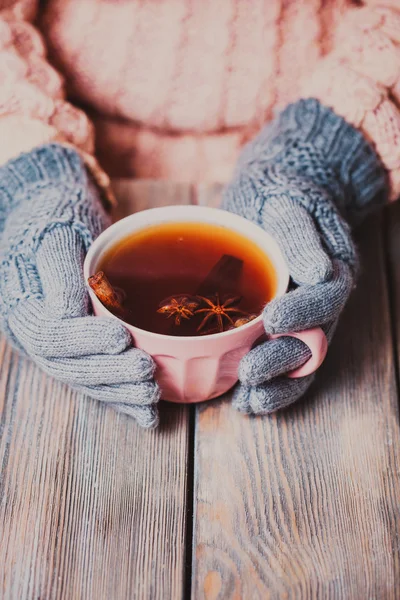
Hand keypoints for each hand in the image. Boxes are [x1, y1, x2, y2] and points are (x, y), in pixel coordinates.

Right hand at [0, 144, 159, 427]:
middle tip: (146, 372)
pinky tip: (147, 413)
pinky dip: (122, 398)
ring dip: (119, 393)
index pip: (51, 333)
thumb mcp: (54, 232)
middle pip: (69, 366)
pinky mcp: (78, 349)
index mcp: (21, 306)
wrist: (54, 217)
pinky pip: (97, 379)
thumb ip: (59, 271)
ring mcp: (56, 345)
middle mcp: (35, 332)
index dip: (85, 340)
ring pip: (84, 379)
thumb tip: (70, 312)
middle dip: (109, 374)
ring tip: (152, 396)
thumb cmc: (55, 217)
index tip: (121, 336)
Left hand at [222, 98, 386, 414]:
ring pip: (298, 363)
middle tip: (250, 373)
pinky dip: (265, 386)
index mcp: (332, 268)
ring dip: (274, 386)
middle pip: (311, 340)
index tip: (274, 321)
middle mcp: (320, 302)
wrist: (271, 198)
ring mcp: (301, 320)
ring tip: (246, 402)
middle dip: (281, 360)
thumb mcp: (290, 203)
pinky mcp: (278, 330)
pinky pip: (279, 364)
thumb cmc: (281, 196)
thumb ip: (303, 237)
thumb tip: (320, 271)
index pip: (325, 297)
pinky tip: (241, 400)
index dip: (303, 312)